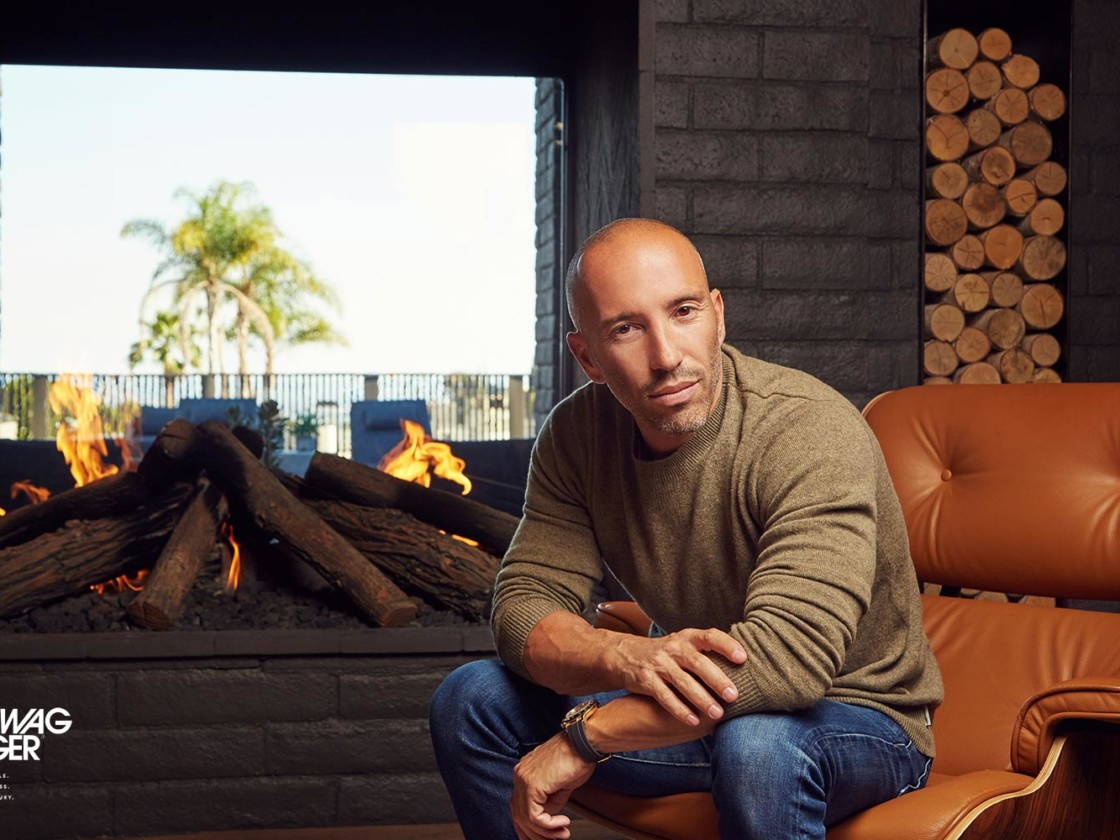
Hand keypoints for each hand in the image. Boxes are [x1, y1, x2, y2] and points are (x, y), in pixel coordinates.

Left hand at [511, 734, 595, 839]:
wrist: (583, 743)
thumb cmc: (576, 757)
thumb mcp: (561, 786)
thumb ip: (550, 802)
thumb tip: (549, 818)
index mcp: (524, 772)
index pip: (517, 806)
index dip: (526, 827)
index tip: (540, 838)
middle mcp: (520, 775)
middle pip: (518, 815)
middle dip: (534, 834)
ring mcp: (523, 779)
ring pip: (526, 819)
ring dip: (546, 832)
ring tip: (562, 833)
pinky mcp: (531, 785)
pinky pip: (534, 816)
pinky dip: (549, 826)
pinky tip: (563, 823)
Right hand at [607, 627, 745, 725]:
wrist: (625, 655)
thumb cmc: (666, 654)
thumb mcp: (683, 645)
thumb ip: (706, 654)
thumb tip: (745, 671)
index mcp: (687, 637)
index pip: (710, 636)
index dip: (727, 645)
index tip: (743, 658)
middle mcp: (673, 648)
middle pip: (698, 662)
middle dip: (717, 679)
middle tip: (733, 696)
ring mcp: (658, 663)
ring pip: (682, 681)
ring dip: (701, 698)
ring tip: (717, 713)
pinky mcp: (646, 680)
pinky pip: (664, 696)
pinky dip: (679, 709)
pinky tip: (693, 720)